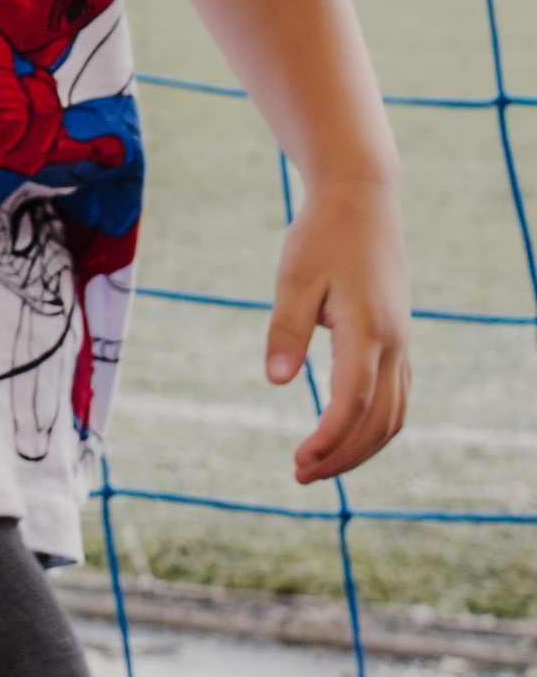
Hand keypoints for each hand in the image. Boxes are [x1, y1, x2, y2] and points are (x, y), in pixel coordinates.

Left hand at [265, 170, 410, 481]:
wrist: (362, 200)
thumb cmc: (322, 236)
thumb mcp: (294, 277)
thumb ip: (285, 329)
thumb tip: (276, 381)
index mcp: (368, 331)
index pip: (352, 403)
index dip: (328, 439)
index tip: (298, 461)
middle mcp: (394, 343)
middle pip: (378, 420)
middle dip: (342, 456)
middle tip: (300, 476)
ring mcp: (401, 342)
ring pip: (393, 414)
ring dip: (360, 447)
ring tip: (318, 466)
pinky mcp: (398, 338)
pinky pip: (397, 396)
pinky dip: (375, 425)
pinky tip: (345, 435)